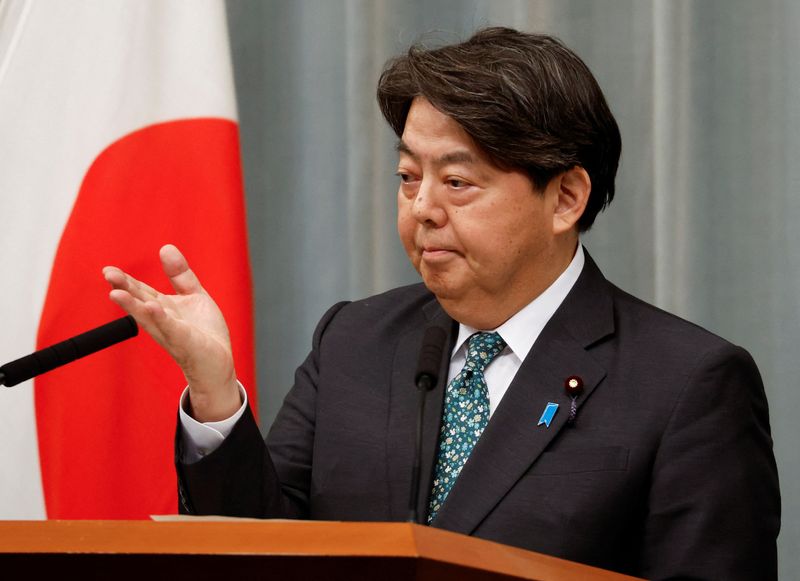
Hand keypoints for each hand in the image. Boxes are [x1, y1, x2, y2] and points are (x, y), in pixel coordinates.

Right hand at [103, 244, 240, 421]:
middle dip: (123, 289)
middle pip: (139, 301)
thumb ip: (180, 275)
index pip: (141, 291)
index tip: (108, 270)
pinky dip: (161, 317)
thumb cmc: (204, 332)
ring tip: (117, 293)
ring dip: (133, 305)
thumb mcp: (194, 296)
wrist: (217, 363)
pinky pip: (171, 328)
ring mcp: (171, 332)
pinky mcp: (185, 341)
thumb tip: (166, 247)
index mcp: (162, 308)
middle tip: (107, 274)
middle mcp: (161, 320)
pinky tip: (152, 307)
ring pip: (148, 317)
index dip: (125, 281)